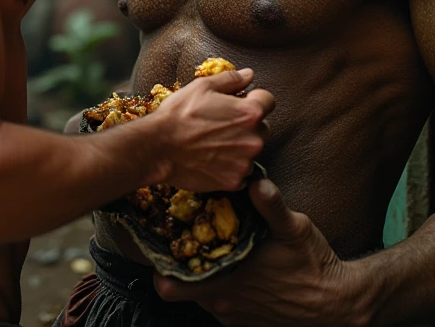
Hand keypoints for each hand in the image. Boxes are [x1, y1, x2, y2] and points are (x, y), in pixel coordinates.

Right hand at [150, 70, 273, 191]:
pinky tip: (211, 158)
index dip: (255, 98)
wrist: (159, 147)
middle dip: (247, 124)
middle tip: (221, 123)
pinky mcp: (233, 182)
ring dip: (239, 146)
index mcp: (249, 113)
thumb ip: (231, 79)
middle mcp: (253, 140)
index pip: (269, 100)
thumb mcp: (203, 87)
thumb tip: (249, 75)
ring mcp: (245, 163)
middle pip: (262, 127)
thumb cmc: (179, 114)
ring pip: (251, 150)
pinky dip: (231, 166)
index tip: (241, 101)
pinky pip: (241, 172)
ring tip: (213, 141)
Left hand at [154, 179, 366, 326]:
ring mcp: (234, 317)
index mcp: (227, 282)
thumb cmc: (314, 265)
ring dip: (199, 276)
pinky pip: (220, 306)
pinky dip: (218, 288)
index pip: (169, 284)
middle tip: (176, 240)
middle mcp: (224, 303)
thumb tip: (255, 180)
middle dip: (174, 268)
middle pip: (178, 290)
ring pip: (199, 296)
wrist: (338, 305)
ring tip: (203, 248)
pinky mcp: (247, 324)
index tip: (155, 241)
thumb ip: (271, 206)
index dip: (156, 265)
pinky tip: (229, 267)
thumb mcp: (295, 228)